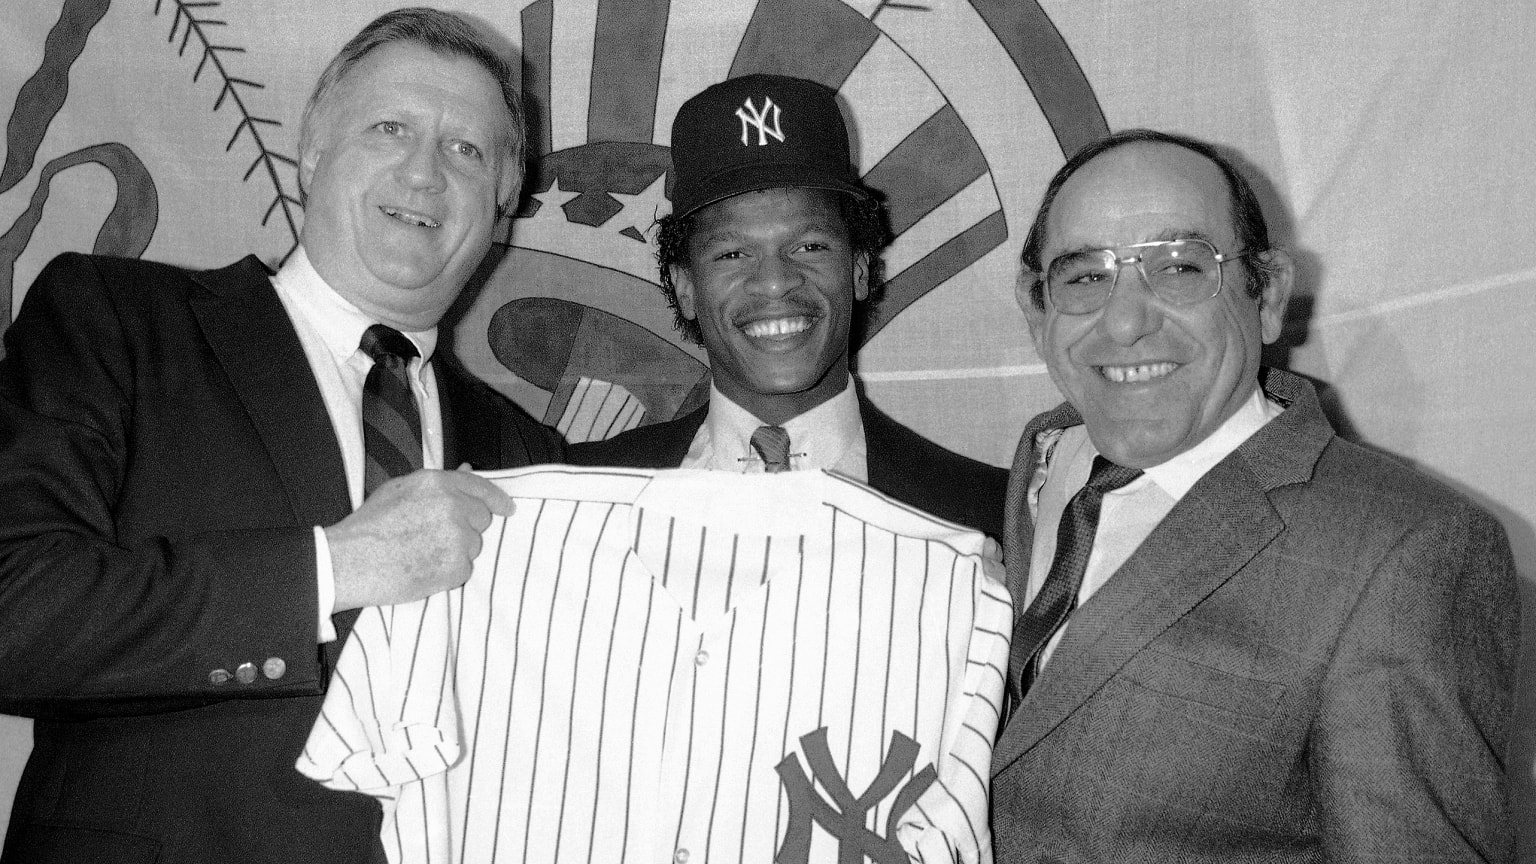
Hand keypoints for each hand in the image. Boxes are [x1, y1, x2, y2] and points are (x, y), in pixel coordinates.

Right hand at [326, 467, 512, 610]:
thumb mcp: (399, 490)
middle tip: (437, 538)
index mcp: (438, 483)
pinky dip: (450, 573)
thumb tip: (467, 468)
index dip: (497, 499)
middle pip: (481, 519)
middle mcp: (453, 506)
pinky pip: (465, 570)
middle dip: (467, 528)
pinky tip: (424, 569)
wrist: (349, 562)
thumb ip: (438, 482)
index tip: (507, 508)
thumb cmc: (368, 527)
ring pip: (474, 546)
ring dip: (457, 551)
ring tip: (422, 553)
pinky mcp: (457, 567)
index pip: (481, 487)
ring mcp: (458, 537)